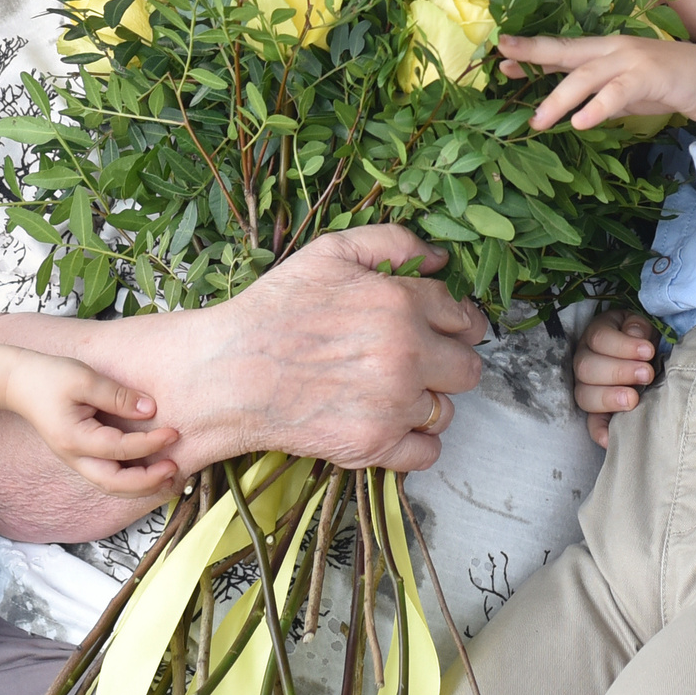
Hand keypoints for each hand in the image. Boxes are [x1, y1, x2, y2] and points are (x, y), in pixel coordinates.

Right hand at [2, 352, 182, 495]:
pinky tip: (147, 470)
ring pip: (110, 486)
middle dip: (148, 481)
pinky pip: (106, 476)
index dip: (149, 444)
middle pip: (114, 484)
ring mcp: (75, 460)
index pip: (120, 450)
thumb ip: (118, 396)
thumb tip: (150, 410)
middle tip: (174, 468)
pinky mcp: (79, 455)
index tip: (173, 433)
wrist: (19, 383)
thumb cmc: (50, 377)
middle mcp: (74, 457)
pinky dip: (128, 480)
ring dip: (140, 486)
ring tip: (167, 476)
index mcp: (75, 439)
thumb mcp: (85, 378)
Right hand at [215, 225, 488, 472]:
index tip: (440, 328)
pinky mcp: (376, 446)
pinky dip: (413, 442)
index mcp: (400, 303)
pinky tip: (385, 421)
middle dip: (448, 363)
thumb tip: (441, 260)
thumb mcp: (330, 253)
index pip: (463, 317)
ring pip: (447, 411)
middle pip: (468, 368)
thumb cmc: (274, 311)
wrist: (228, 373)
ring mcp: (393, 405)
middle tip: (416, 361)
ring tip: (388, 391)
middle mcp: (406, 355)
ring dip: (427, 402)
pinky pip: (429, 452)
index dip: (453, 322)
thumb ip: (392, 242)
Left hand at [498, 34, 695, 136]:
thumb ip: (598, 95)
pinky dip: (597, 108)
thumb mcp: (624, 91)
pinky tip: (581, 123)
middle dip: (533, 54)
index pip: (562, 50)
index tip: (502, 55)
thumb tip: (571, 107)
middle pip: (565, 51)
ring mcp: (630, 60)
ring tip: (537, 122)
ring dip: (559, 99)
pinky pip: (616, 93)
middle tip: (502, 61)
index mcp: (605, 50)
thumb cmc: (667, 84)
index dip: (532, 51)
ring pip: (585, 77)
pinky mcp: (647, 76)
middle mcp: (613, 49)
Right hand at [571, 309, 657, 446]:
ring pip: (584, 395)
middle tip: (647, 374)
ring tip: (634, 399)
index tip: (649, 351)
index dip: (623, 346)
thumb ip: (638, 326)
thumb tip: (635, 335)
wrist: (648, 358)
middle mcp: (584, 360)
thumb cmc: (644, 339)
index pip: (599, 338)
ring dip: (609, 398)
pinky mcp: (596, 411)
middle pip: (586, 367)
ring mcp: (587, 387)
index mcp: (596, 335)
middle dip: (618, 371)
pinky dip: (599, 432)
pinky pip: (591, 423)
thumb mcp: (643, 325)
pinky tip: (611, 438)